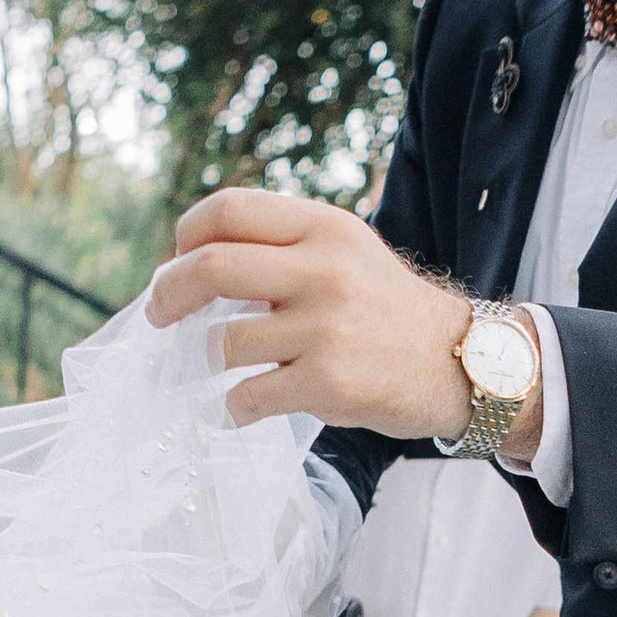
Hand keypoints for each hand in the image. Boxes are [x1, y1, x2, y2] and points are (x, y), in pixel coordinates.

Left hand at [152, 187, 474, 438]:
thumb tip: (193, 262)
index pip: (230, 209)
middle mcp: (323, 270)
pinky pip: (247, 396)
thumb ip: (281, 248)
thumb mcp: (344, 252)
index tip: (177, 259)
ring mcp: (325, 329)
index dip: (187, 234)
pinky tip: (235, 408)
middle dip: (168, 293)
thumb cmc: (384, 309)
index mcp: (323, 227)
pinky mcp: (327, 384)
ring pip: (222, 342)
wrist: (458, 362)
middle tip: (158, 315)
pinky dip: (229, 408)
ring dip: (202, 359)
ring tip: (211, 367)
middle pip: (211, 267)